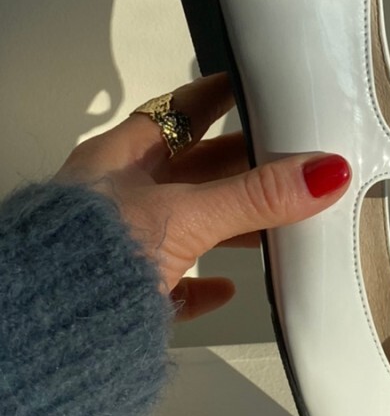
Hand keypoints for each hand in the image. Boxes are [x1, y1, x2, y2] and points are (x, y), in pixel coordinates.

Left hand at [55, 73, 350, 320]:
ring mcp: (122, 243)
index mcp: (121, 159)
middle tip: (283, 156)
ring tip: (271, 220)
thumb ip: (255, 197)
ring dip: (229, 222)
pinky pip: (174, 280)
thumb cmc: (83, 258)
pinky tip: (227, 287)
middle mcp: (118, 196)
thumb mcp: (186, 215)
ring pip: (188, 222)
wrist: (46, 331)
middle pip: (192, 168)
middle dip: (239, 164)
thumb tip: (318, 173)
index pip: (178, 112)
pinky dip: (205, 281)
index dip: (217, 95)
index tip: (248, 84)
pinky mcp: (127, 291)